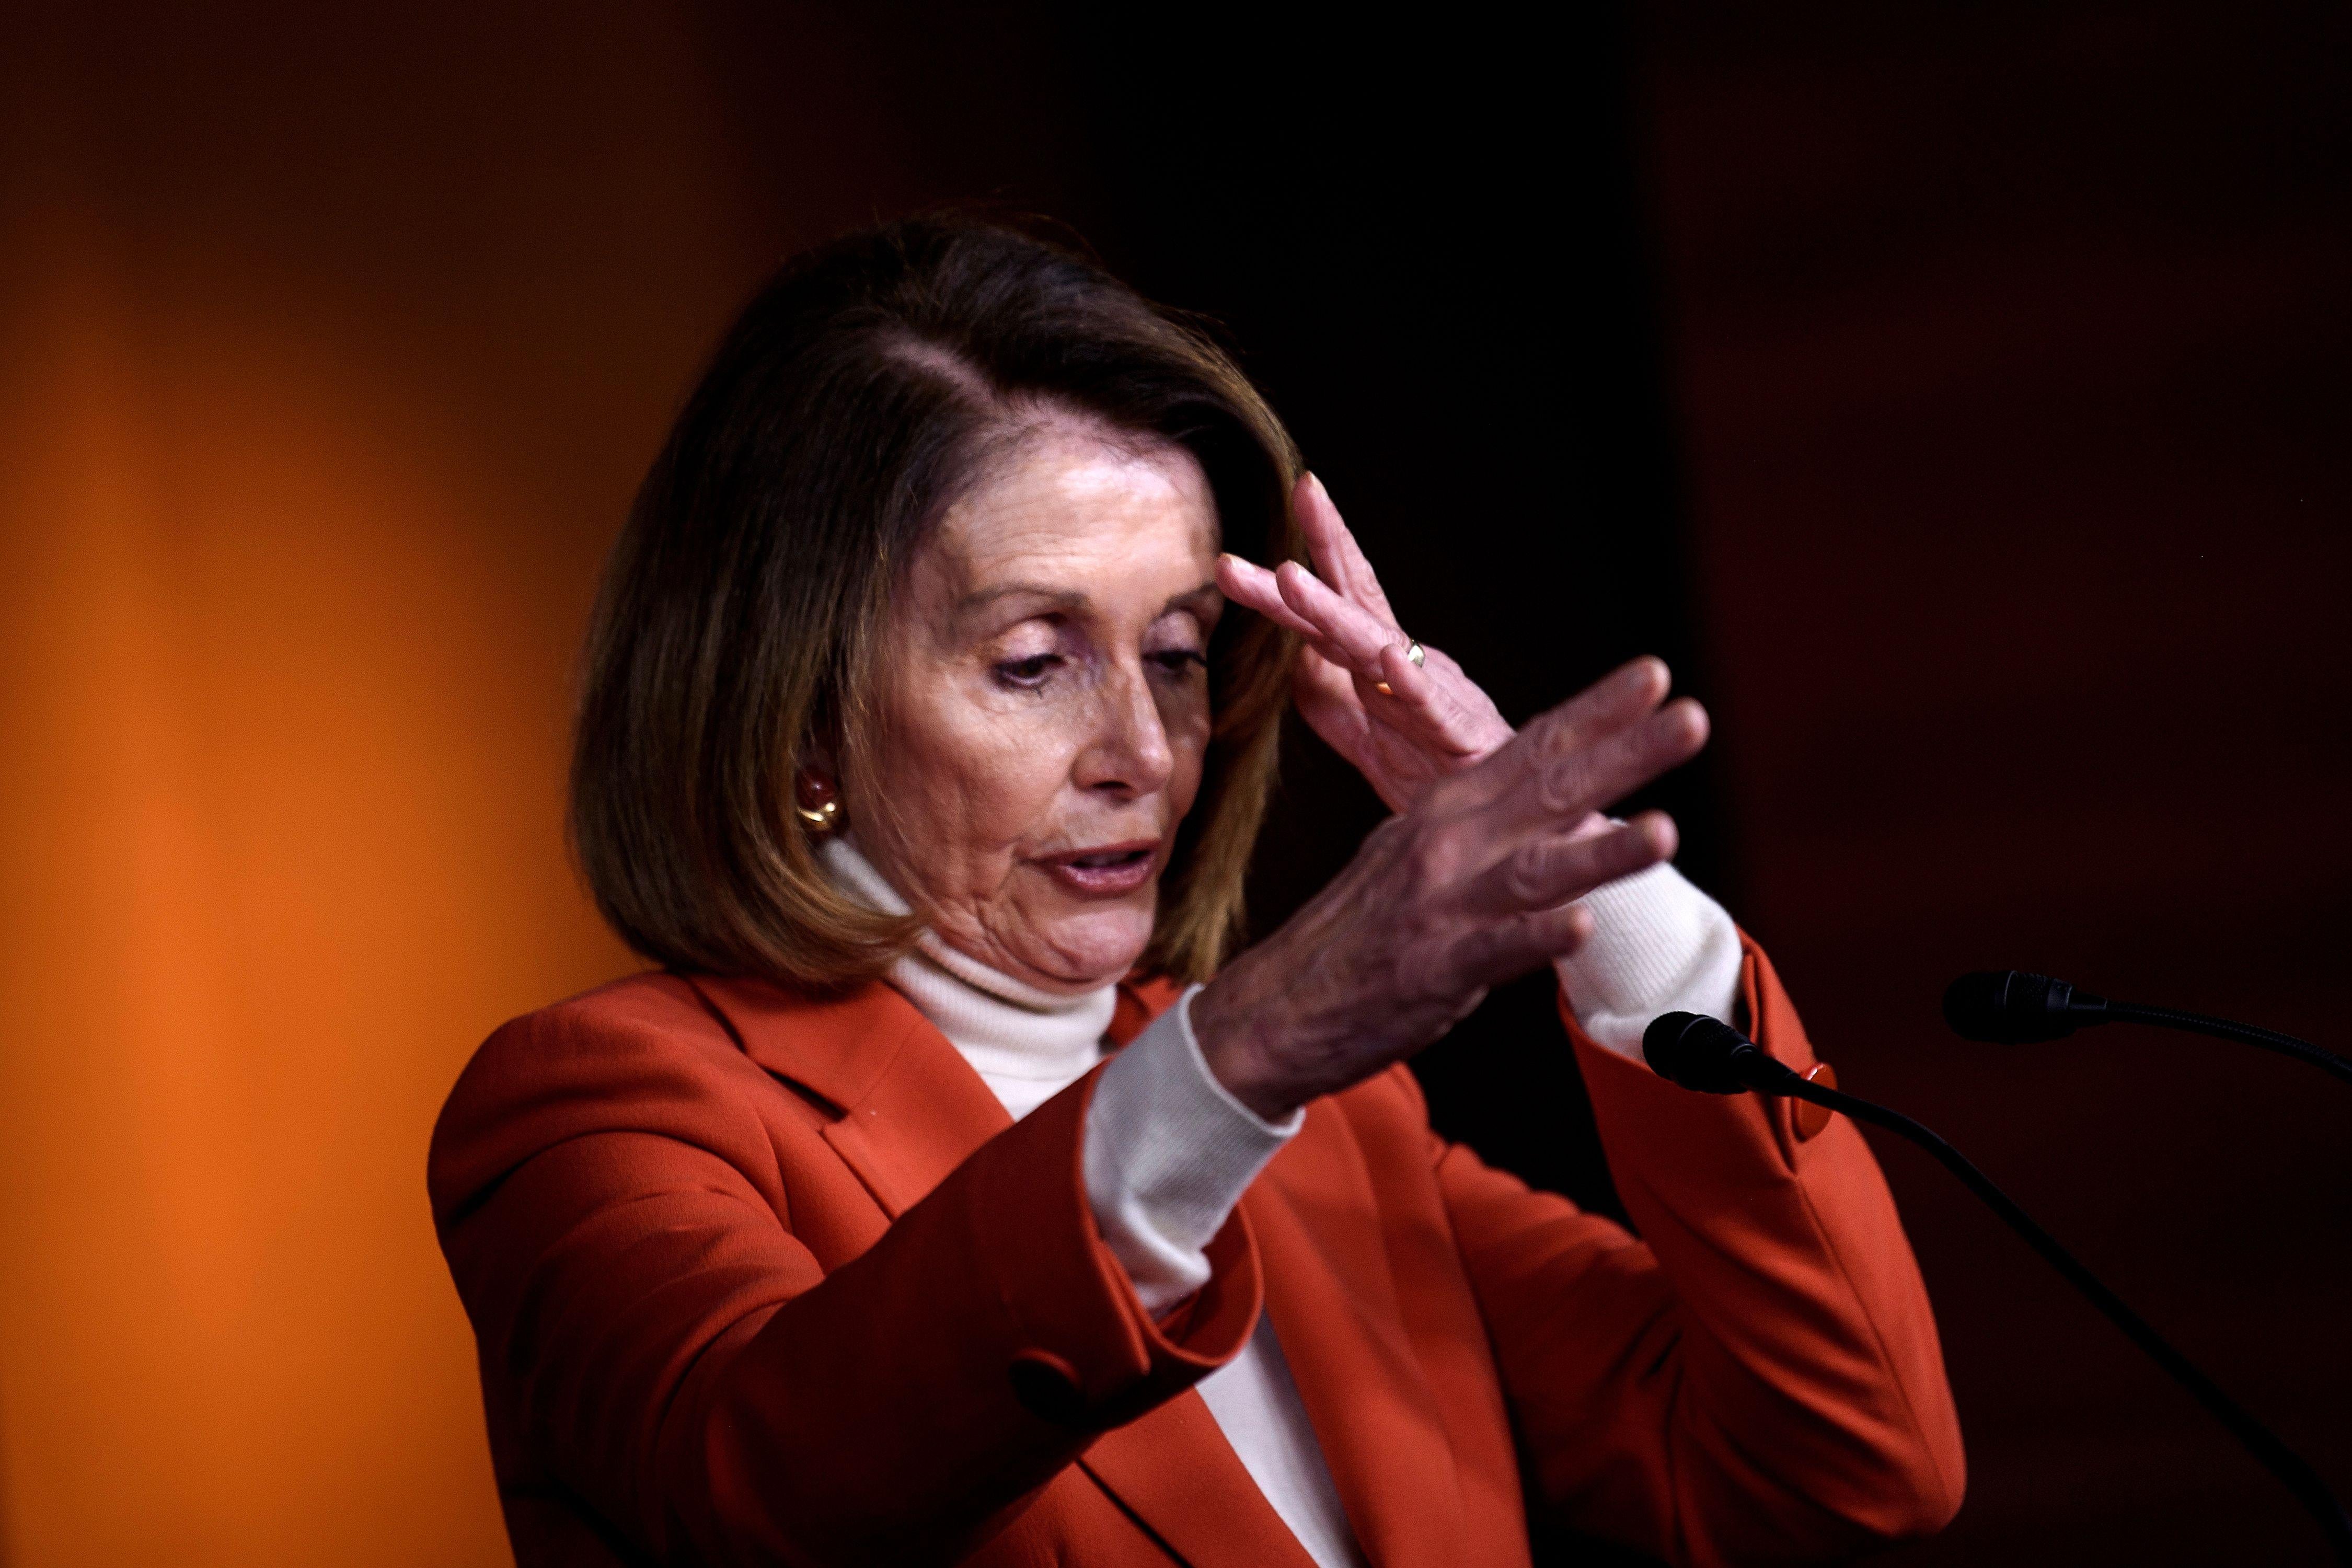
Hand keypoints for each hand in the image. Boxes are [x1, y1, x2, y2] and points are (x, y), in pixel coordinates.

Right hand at [1189, 657, 1707, 1119]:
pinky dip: (1540, 938)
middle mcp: (1449, 843)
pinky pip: (1497, 952)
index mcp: (1449, 808)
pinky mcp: (1434, 969)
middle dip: (1627, 753)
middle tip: (1694, 716)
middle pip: (1550, 789)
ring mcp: (1443, 905)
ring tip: (1668, 832)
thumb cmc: (1360, 930)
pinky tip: (1585, 928)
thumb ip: (1485, 824)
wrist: (1278, 1007)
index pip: (1535, 747)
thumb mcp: (1415, 853)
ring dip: (1603, 851)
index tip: (1658, 673)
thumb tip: (1555, 799)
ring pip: (1537, 871)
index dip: (1599, 710)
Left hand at [1217, 473, 1515, 813]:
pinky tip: (1385, 658)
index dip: (1290, 576)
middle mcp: (1406, 665)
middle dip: (1322, 546)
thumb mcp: (1366, 736)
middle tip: (1292, 497)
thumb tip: (1289, 658)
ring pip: (1377, 644)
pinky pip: (1432, 706)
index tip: (1232, 555)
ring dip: (1332, 610)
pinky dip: (1410, 682)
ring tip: (1290, 579)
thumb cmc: (1439, 772)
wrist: (1503, 824)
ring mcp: (1434, 694)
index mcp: (1379, 664)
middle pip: (1353, 602)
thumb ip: (1328, 700)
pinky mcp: (1460, 736)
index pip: (1333, 606)